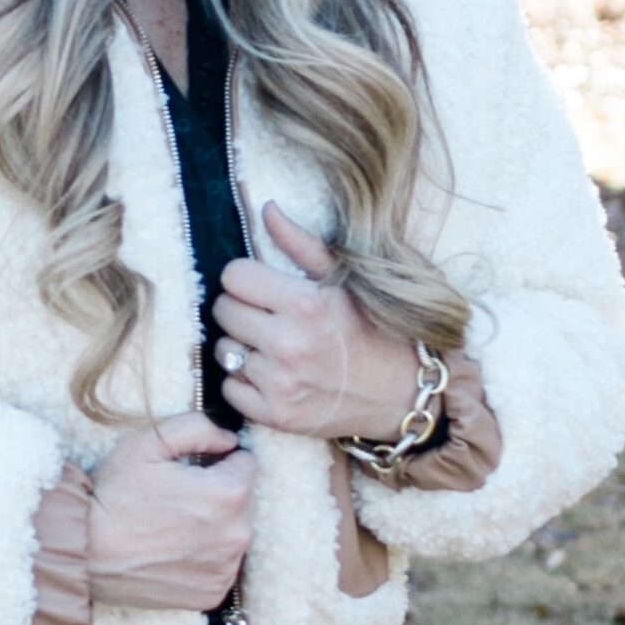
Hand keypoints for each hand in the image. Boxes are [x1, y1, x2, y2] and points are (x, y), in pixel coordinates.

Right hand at [84, 411, 253, 609]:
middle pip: (244, 501)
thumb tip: (229, 439)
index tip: (191, 471)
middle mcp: (237, 534)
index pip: (246, 464)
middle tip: (177, 499)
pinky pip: (220, 566)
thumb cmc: (114, 494)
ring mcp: (225, 568)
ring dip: (214, 527)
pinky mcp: (212, 593)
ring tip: (172, 526)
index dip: (218, 461)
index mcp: (229, 493)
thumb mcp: (148, 442)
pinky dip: (204, 558)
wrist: (84, 551)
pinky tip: (173, 552)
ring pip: (233, 534)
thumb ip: (198, 427)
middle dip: (219, 494)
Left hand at [212, 202, 441, 441]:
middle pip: (223, 311)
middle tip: (269, 317)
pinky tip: (273, 375)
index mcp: (305, 304)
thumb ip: (300, 244)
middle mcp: (289, 344)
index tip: (262, 287)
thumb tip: (266, 209)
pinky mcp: (276, 415)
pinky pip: (230, 388)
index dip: (246, 278)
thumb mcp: (343, 281)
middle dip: (242, 309)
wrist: (402, 393)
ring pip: (224, 351)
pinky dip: (245, 382)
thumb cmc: (373, 330)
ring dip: (242, 346)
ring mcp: (280, 384)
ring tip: (274, 347)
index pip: (233, 277)